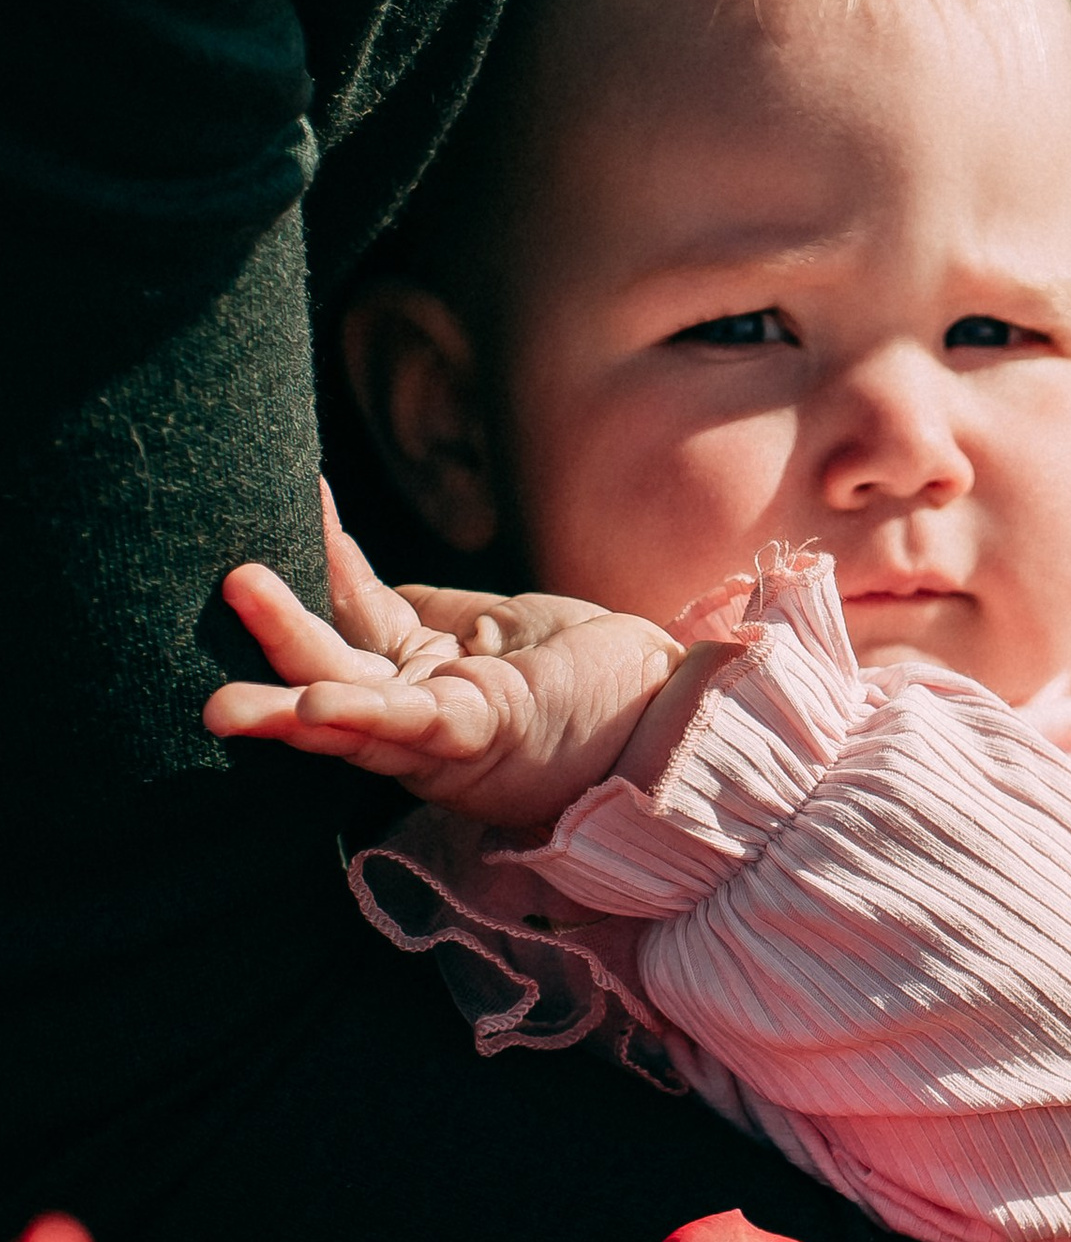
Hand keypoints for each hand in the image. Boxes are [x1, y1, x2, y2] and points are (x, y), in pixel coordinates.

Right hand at [203, 489, 682, 825]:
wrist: (673, 711)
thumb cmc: (600, 671)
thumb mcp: (508, 620)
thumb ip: (435, 608)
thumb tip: (364, 577)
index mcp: (423, 671)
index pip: (351, 610)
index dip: (316, 560)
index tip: (282, 498)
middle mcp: (416, 709)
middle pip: (328, 668)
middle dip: (275, 635)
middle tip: (226, 585)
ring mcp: (443, 735)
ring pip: (349, 714)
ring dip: (288, 697)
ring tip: (225, 699)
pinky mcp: (480, 743)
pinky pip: (410, 731)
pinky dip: (362, 719)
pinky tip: (315, 707)